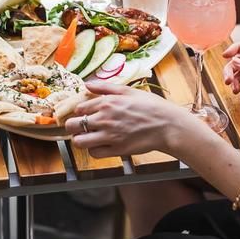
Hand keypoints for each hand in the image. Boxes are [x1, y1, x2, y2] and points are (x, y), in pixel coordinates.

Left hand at [65, 82, 205, 157]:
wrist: (167, 125)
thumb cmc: (150, 105)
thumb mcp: (127, 90)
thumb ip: (105, 87)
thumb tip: (86, 84)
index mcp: (106, 102)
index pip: (79, 108)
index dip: (78, 111)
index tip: (82, 113)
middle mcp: (104, 119)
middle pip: (73, 125)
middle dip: (73, 126)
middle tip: (79, 126)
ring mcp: (109, 136)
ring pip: (80, 142)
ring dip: (80, 140)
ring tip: (88, 137)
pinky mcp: (117, 150)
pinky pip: (94, 154)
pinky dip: (93, 150)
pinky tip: (100, 144)